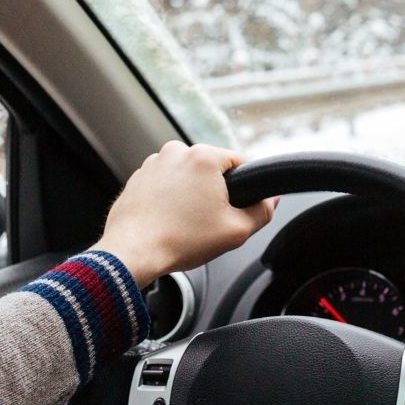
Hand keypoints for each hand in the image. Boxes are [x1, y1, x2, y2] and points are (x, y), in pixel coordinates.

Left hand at [94, 142, 275, 285]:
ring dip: (191, 195)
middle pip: (211, 170)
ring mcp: (153, 163)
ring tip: (186, 224)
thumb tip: (272, 200)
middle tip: (211, 221)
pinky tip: (169, 222)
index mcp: (203, 156)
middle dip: (215, 192)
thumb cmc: (181, 240)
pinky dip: (170, 200)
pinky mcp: (138, 178)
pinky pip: (165, 185)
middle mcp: (176, 151)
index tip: (238, 208)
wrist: (133, 253)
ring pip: (187, 177)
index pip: (240, 162)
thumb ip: (262, 212)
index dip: (245, 187)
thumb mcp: (236, 231)